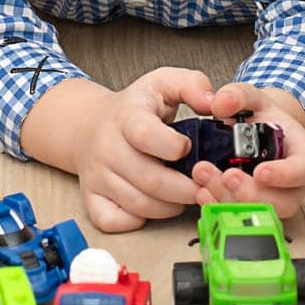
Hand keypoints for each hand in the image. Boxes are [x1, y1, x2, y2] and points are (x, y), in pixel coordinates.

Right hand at [69, 66, 216, 233]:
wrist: (90, 124)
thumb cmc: (134, 108)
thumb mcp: (163, 83)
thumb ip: (193, 85)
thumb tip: (213, 103)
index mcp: (126, 117)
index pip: (146, 136)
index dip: (175, 147)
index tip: (188, 147)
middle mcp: (107, 147)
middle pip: (150, 180)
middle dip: (186, 189)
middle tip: (202, 184)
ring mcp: (97, 175)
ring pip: (138, 205)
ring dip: (170, 206)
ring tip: (182, 193)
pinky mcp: (91, 197)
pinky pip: (114, 221)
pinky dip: (137, 221)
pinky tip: (151, 205)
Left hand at [189, 82, 304, 221]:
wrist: (252, 133)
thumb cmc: (261, 119)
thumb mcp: (252, 98)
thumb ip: (238, 95)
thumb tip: (221, 102)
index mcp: (302, 155)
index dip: (285, 174)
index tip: (261, 171)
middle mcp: (292, 184)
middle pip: (281, 201)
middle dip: (251, 193)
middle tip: (226, 176)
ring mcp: (273, 199)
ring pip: (259, 212)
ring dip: (229, 199)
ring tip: (204, 175)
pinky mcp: (252, 208)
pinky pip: (240, 216)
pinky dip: (218, 206)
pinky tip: (202, 191)